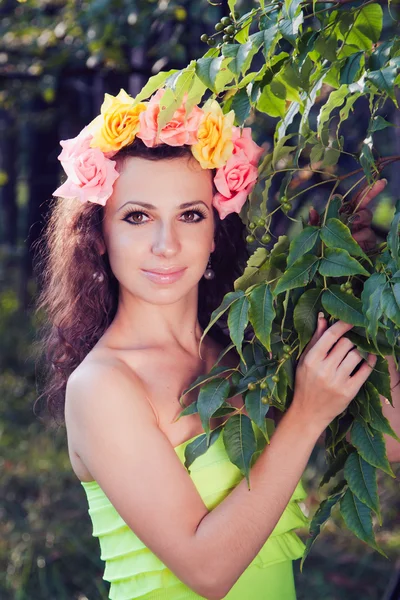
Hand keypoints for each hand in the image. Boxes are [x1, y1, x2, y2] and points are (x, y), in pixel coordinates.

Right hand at [291, 313, 376, 430]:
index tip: (351, 320)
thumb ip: (315, 339)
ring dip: (359, 350)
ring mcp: (337, 381)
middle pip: (345, 344)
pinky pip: (365, 370)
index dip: (343, 325)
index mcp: (311, 360)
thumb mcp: (304, 360)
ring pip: (356, 355)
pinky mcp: (349, 391)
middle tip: (352, 340)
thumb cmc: (304, 383)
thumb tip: (323, 317)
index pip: (331, 336)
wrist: (308, 413)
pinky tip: (369, 357)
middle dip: (350, 340)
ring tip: (356, 351)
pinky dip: (369, 361)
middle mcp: (324, 370)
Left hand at [309, 178, 387, 251]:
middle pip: (364, 204)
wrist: (333, 273)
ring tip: (351, 222)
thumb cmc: (323, 253)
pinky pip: (368, 234)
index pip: (355, 200)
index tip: (378, 180)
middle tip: (379, 184)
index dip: (365, 189)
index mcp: (343, 217)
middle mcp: (355, 222)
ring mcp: (363, 231)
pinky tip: (353, 239)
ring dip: (359, 217)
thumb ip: (314, 225)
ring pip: (366, 216)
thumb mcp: (314, 238)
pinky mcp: (369, 243)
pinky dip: (359, 235)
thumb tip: (312, 209)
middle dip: (371, 193)